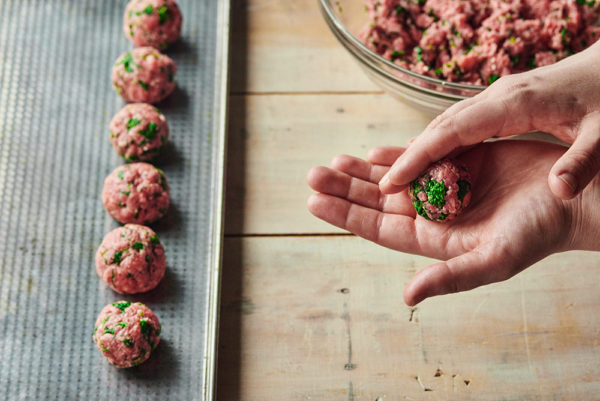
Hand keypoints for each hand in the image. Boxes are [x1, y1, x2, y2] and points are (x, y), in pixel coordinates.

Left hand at [307, 140, 598, 304]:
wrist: (571, 200)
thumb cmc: (536, 235)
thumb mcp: (491, 261)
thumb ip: (449, 277)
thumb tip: (408, 297)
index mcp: (434, 238)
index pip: (378, 227)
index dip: (346, 215)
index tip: (314, 202)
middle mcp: (434, 213)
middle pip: (378, 201)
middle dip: (345, 188)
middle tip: (312, 173)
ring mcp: (445, 186)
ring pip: (393, 178)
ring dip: (362, 170)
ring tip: (332, 161)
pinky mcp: (460, 161)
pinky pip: (420, 157)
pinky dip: (395, 154)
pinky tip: (371, 151)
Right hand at [380, 40, 599, 200]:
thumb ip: (582, 162)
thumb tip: (558, 190)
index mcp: (514, 104)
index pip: (453, 131)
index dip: (419, 155)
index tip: (392, 180)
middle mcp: (498, 97)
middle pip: (441, 126)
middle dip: (409, 154)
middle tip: (384, 184)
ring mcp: (498, 98)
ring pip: (447, 124)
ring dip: (422, 149)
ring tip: (399, 177)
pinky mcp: (503, 103)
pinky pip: (461, 125)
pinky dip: (441, 144)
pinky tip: (435, 162)